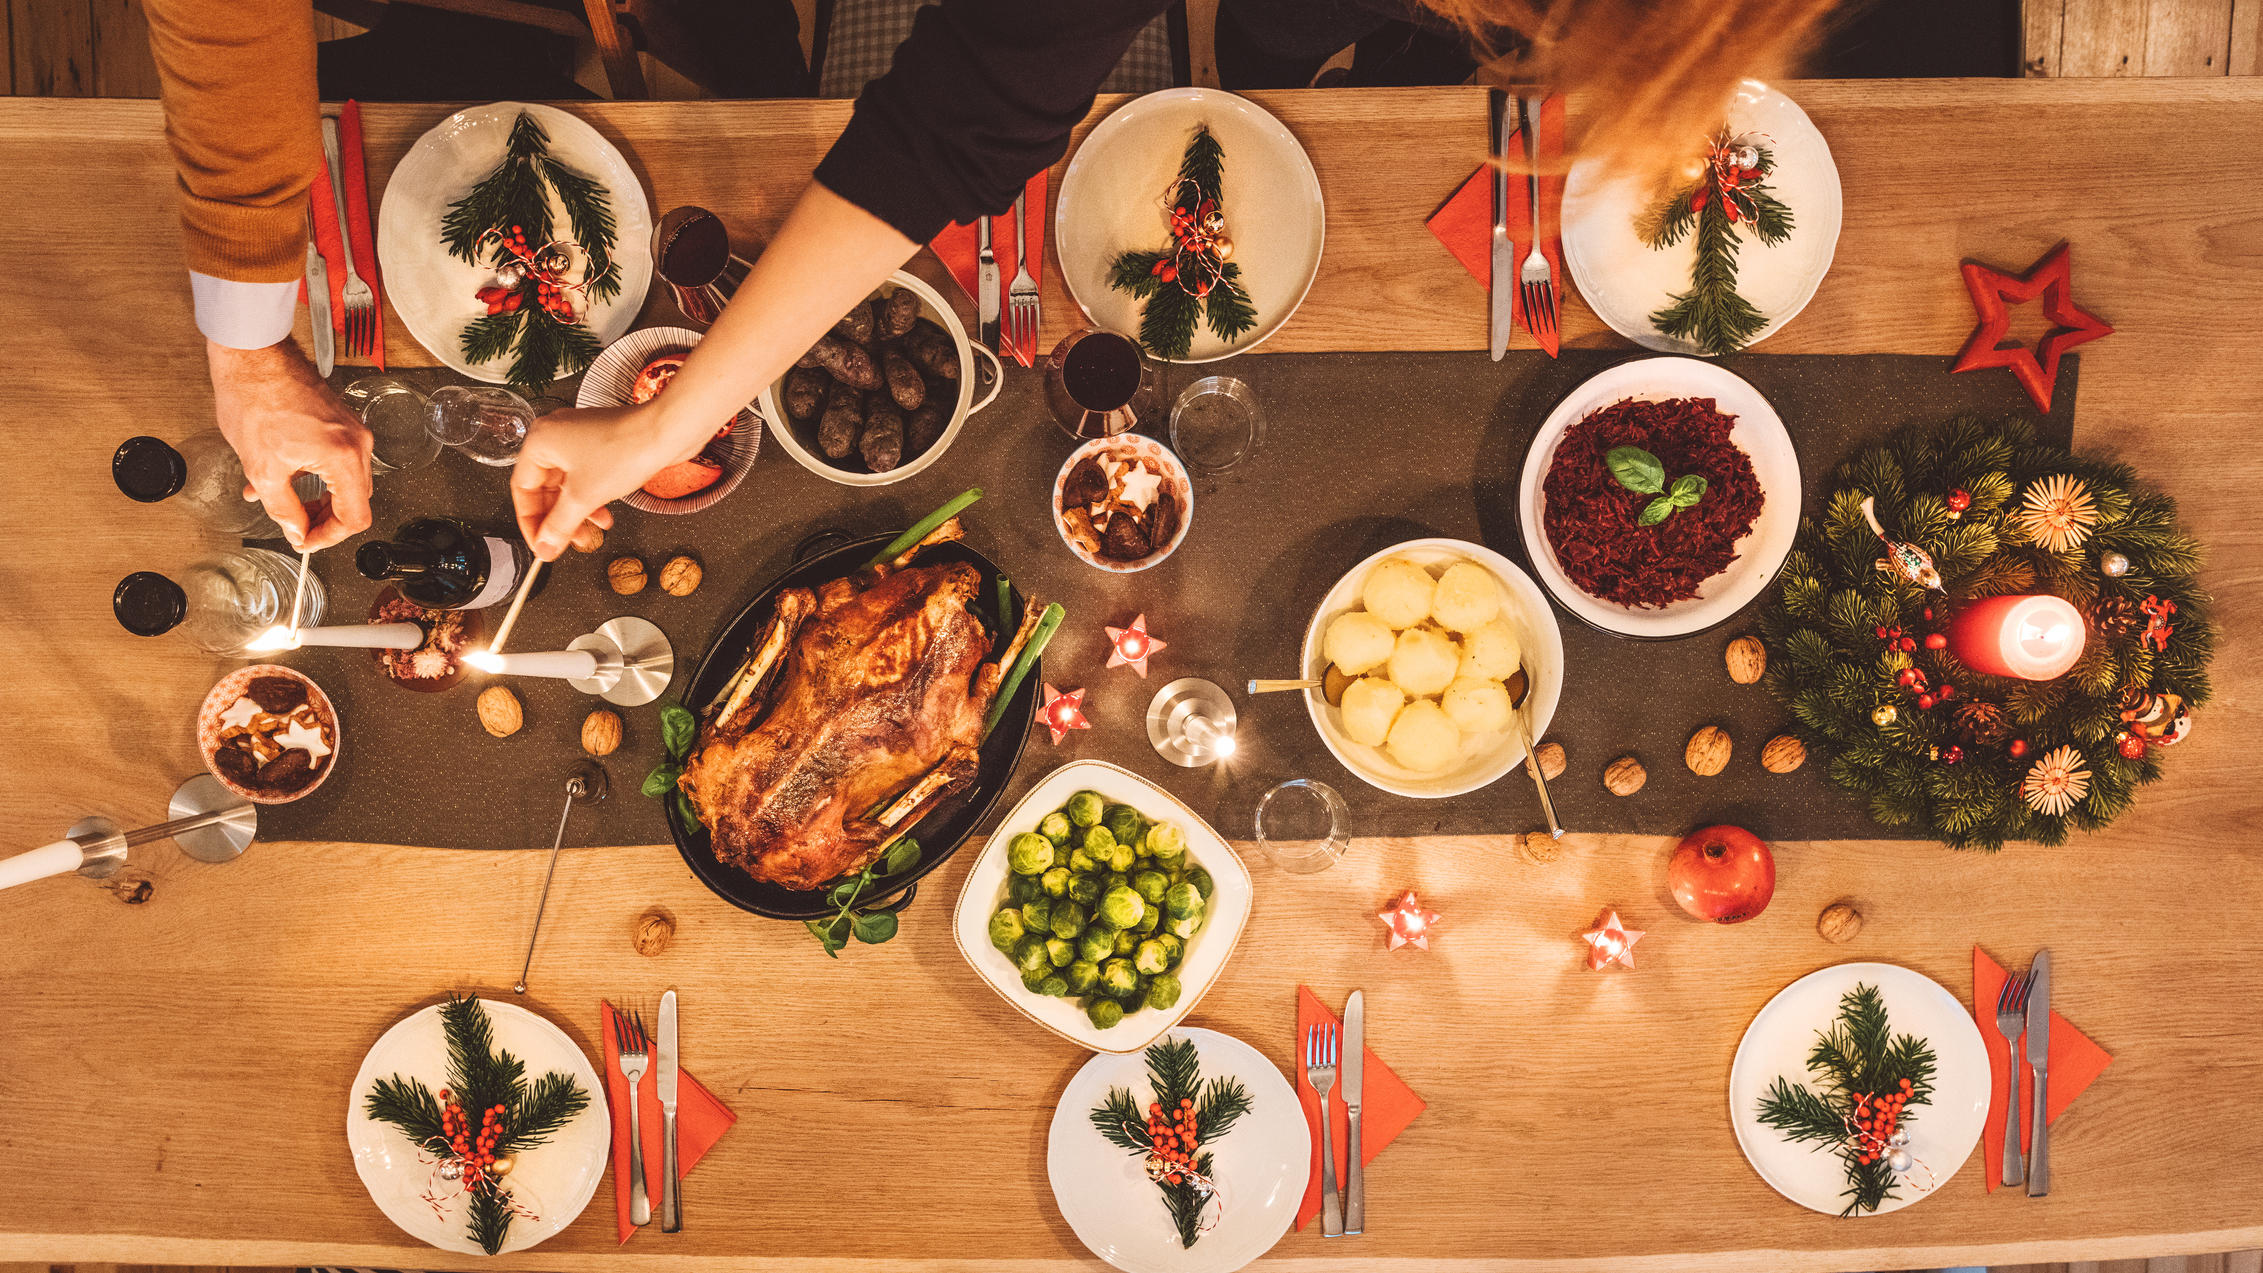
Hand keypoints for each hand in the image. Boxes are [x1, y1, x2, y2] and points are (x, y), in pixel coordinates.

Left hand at [206, 339, 373, 549]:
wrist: (253, 357)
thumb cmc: (256, 398)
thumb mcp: (262, 468)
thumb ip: (282, 509)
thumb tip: (295, 530)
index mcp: (343, 457)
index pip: (354, 517)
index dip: (328, 537)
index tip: (305, 541)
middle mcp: (357, 444)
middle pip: (354, 501)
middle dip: (322, 520)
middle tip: (295, 528)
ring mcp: (352, 431)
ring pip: (344, 482)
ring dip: (316, 499)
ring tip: (282, 502)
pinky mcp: (341, 422)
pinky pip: (338, 461)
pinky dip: (316, 477)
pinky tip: (286, 478)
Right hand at [510, 403, 699, 558]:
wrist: (667, 431)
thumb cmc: (625, 449)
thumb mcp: (583, 497)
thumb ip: (559, 526)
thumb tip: (545, 547)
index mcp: (541, 441)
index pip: (522, 489)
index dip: (530, 522)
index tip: (541, 544)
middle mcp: (556, 436)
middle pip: (545, 488)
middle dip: (557, 519)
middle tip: (564, 544)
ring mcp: (580, 439)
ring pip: (567, 486)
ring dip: (576, 513)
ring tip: (588, 536)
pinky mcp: (602, 445)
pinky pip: (586, 478)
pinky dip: (591, 499)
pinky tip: (604, 518)